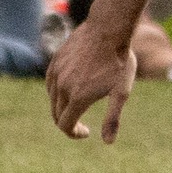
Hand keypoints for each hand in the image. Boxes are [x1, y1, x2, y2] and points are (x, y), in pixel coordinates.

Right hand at [46, 20, 137, 141]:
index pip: (65, 125)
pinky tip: (70, 89)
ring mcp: (56, 73)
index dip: (74, 133)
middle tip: (81, 123)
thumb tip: (108, 142)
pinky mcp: (55, 62)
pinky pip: (50, 84)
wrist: (108, 29)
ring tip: (78, 105)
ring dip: (62, 108)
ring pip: (52, 100)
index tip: (86, 132)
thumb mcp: (121, 92)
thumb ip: (112, 118)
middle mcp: (62, 87)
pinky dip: (56, 92)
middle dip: (67, 123)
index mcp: (78, 97)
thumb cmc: (118, 61)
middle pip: (57, 115)